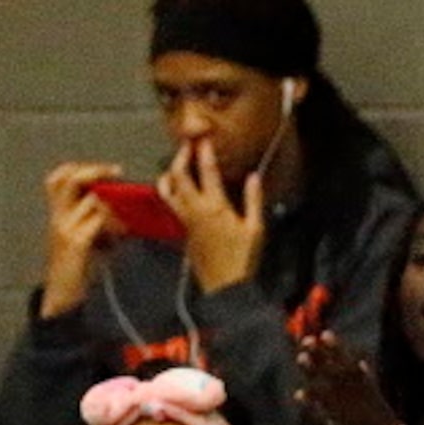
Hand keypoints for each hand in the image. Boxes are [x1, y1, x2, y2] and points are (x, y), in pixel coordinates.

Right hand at [39, 161, 125, 319]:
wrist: (63, 297)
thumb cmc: (79, 271)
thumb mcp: (89, 241)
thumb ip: (100, 223)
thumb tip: (126, 213)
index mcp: (58, 215)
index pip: (58, 178)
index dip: (82, 168)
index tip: (110, 170)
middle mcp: (57, 217)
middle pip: (66, 178)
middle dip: (94, 170)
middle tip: (117, 171)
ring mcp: (64, 228)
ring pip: (89, 199)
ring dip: (113, 203)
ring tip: (126, 219)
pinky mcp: (74, 242)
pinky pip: (96, 220)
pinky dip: (113, 222)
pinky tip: (124, 233)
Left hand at [157, 138, 265, 295]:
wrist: (224, 286)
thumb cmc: (243, 260)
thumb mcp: (256, 229)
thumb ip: (253, 200)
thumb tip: (253, 177)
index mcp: (215, 207)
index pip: (206, 171)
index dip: (204, 151)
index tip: (205, 138)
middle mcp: (195, 209)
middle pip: (178, 174)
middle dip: (181, 156)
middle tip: (189, 145)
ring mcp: (184, 218)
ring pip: (167, 188)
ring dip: (170, 172)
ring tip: (177, 164)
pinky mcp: (182, 228)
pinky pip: (170, 202)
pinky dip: (170, 188)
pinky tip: (177, 186)